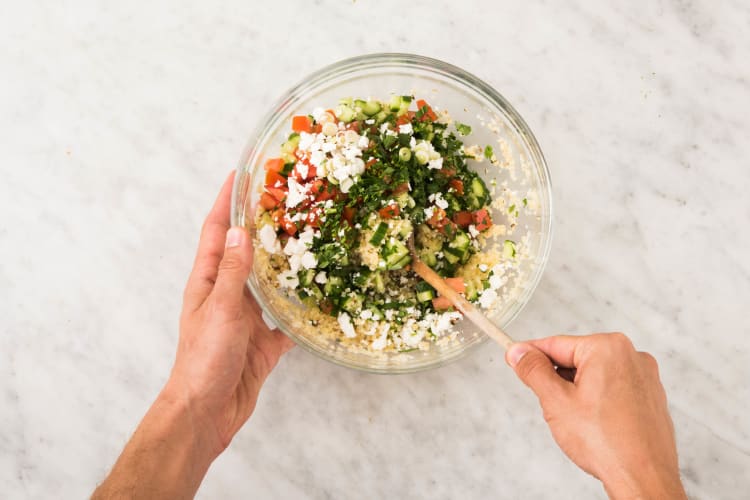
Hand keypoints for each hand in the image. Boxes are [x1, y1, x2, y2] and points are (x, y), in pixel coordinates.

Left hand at [166, 171, 294, 453]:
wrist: (208, 411)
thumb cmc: (204, 359)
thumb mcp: (219, 310)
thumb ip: (233, 272)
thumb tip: (241, 231)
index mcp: (208, 281)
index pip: (217, 231)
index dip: (227, 202)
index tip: (240, 174)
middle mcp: (227, 294)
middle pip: (246, 251)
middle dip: (262, 225)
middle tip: (288, 201)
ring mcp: (246, 318)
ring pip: (269, 282)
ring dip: (286, 263)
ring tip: (312, 240)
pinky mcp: (264, 341)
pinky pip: (286, 319)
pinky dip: (302, 309)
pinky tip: (324, 298)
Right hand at [506, 333, 685, 498]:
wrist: (643, 479)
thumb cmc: (606, 443)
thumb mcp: (556, 401)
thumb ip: (534, 371)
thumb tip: (520, 352)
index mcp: (608, 348)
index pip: (556, 344)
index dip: (531, 355)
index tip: (514, 358)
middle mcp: (632, 356)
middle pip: (576, 360)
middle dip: (559, 382)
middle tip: (554, 408)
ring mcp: (645, 377)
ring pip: (594, 377)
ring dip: (577, 395)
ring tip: (579, 424)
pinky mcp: (650, 397)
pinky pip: (612, 390)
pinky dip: (598, 404)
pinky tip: (596, 428)